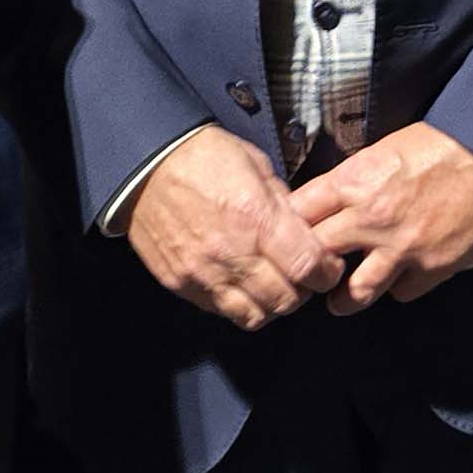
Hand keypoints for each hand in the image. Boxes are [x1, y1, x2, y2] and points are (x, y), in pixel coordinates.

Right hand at [121, 125, 342, 331]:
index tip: (327, 265)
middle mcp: (231, 252)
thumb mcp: (256, 165)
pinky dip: (238, 303)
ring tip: (271, 284)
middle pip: (286, 301)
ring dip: (271, 305)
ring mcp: (203, 273)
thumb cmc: (203, 157)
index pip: (308, 267)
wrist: (145, 163)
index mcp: (256, 218)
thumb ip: (284, 204)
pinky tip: (239, 282)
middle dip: (303, 291)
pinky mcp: (181, 283)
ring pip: (255, 316)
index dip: (326, 272)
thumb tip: (306, 231)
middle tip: (300, 276)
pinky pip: (221, 310)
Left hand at [286, 122, 472, 314]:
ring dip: (343, 299)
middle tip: (304, 277)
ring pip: (355, 292)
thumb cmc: (438, 145)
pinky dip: (397, 287)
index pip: (299, 213)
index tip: (286, 239)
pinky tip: (397, 279)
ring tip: (338, 302)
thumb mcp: (381, 150)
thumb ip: (351, 181)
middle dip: (307, 269)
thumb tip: (327, 206)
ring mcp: (402, 247)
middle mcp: (371, 218)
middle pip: (317, 256)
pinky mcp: (432, 266)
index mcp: (354, 181)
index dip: (287, 229)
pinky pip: (401, 292)